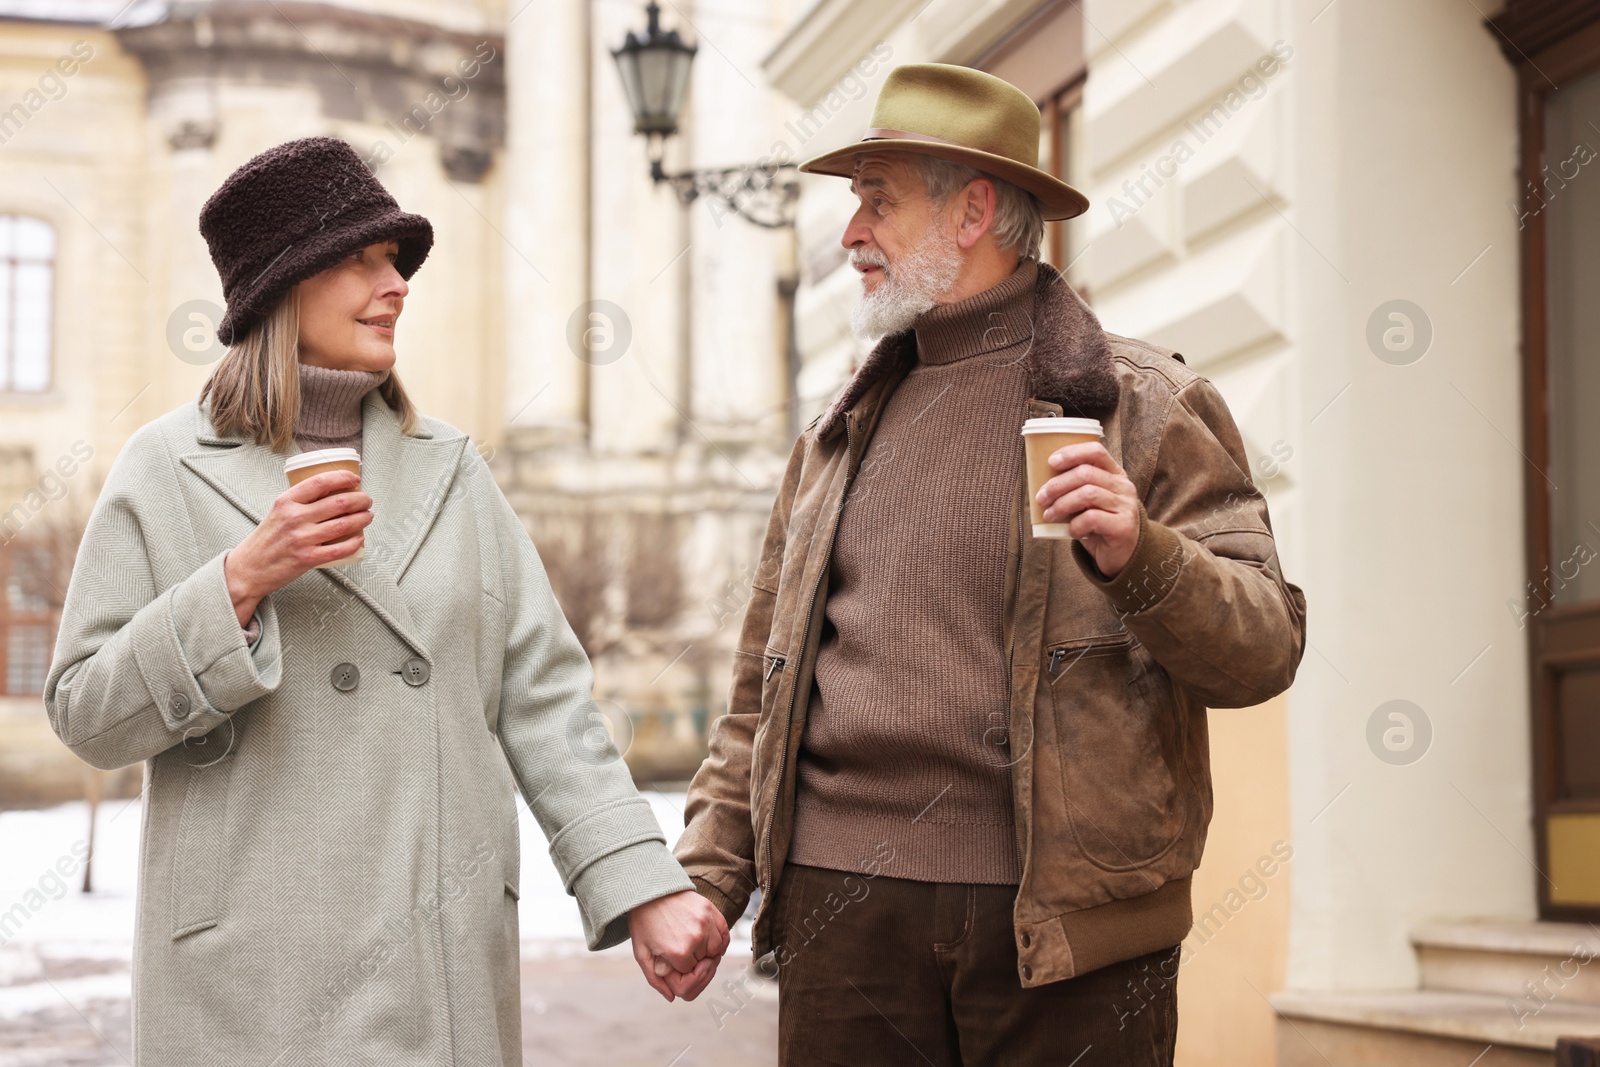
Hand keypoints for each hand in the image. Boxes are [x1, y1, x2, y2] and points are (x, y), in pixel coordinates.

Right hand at [223, 470, 373, 625]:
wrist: (249, 568)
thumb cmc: (266, 540)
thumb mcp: (278, 512)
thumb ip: (301, 502)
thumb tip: (332, 492)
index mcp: (287, 502)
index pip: (320, 482)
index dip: (342, 477)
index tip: (355, 478)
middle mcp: (295, 518)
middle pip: (339, 502)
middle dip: (360, 499)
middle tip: (367, 500)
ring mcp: (302, 538)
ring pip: (343, 525)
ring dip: (362, 518)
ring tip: (368, 516)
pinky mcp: (308, 558)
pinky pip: (339, 549)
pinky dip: (354, 543)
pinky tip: (360, 539)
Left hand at [627, 889, 729, 1002]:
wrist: (650, 890)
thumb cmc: (644, 923)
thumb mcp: (642, 954)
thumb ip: (656, 980)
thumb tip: (672, 997)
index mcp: (679, 953)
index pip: (689, 976)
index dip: (679, 971)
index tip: (669, 961)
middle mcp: (697, 939)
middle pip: (704, 965)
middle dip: (692, 962)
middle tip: (679, 950)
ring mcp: (707, 924)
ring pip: (716, 952)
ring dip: (706, 951)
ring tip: (691, 942)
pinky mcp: (712, 912)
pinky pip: (725, 936)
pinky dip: (719, 941)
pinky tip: (707, 938)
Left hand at [1036, 441, 1141, 578]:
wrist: (1122, 555)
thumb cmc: (1098, 525)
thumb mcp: (1088, 502)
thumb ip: (1075, 489)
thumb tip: (1041, 483)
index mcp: (1115, 474)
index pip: (1096, 452)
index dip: (1072, 453)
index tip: (1051, 462)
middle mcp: (1124, 487)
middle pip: (1086, 473)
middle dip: (1058, 484)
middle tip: (1041, 497)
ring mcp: (1126, 506)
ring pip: (1088, 494)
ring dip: (1062, 504)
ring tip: (1049, 515)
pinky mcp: (1123, 526)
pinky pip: (1092, 518)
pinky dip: (1075, 524)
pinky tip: (1072, 531)